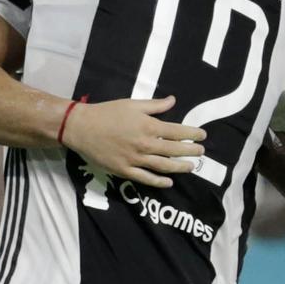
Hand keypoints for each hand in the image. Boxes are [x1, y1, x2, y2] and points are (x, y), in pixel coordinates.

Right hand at [61, 96, 206, 188]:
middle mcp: (145, 144)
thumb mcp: (132, 104)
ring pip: (163, 166)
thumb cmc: (107, 112)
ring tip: (191, 167)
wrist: (82, 127)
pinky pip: (146, 179)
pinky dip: (159, 182)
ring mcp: (135, 160)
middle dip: (190, 151)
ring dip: (180, 167)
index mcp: (148, 126)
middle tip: (201, 152)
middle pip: (174, 150)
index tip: (202, 135)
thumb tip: (173, 100)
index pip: (177, 131)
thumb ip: (154, 105)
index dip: (192, 134)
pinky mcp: (124, 170)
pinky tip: (169, 183)